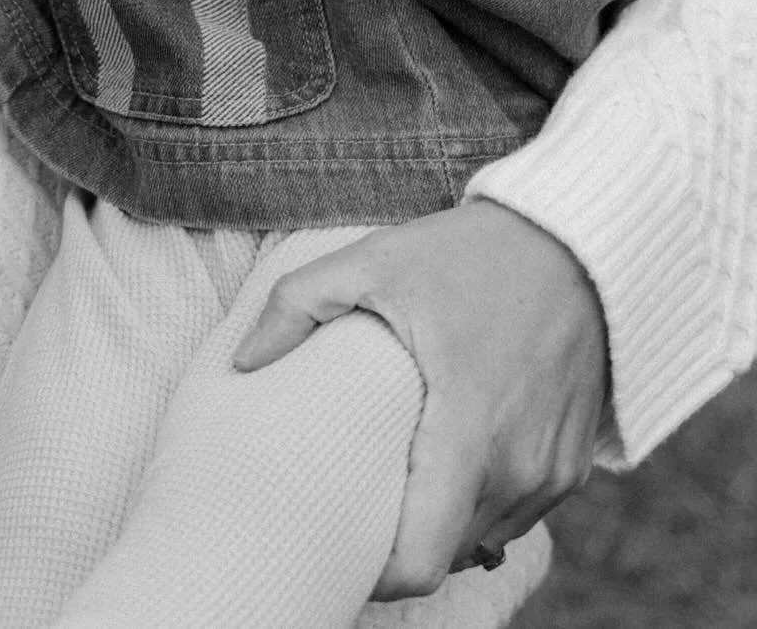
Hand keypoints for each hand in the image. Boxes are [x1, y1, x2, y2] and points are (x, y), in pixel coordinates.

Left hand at [233, 200, 607, 599]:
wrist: (575, 244)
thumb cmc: (467, 253)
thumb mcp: (373, 260)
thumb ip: (298, 304)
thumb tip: (244, 362)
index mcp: (467, 427)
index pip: (422, 558)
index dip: (373, 575)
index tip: (335, 545)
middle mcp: (519, 466)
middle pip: (445, 556)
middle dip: (396, 545)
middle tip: (349, 506)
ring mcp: (552, 472)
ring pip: (481, 540)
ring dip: (437, 526)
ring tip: (392, 483)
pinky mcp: (572, 466)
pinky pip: (515, 515)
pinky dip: (476, 506)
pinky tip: (442, 467)